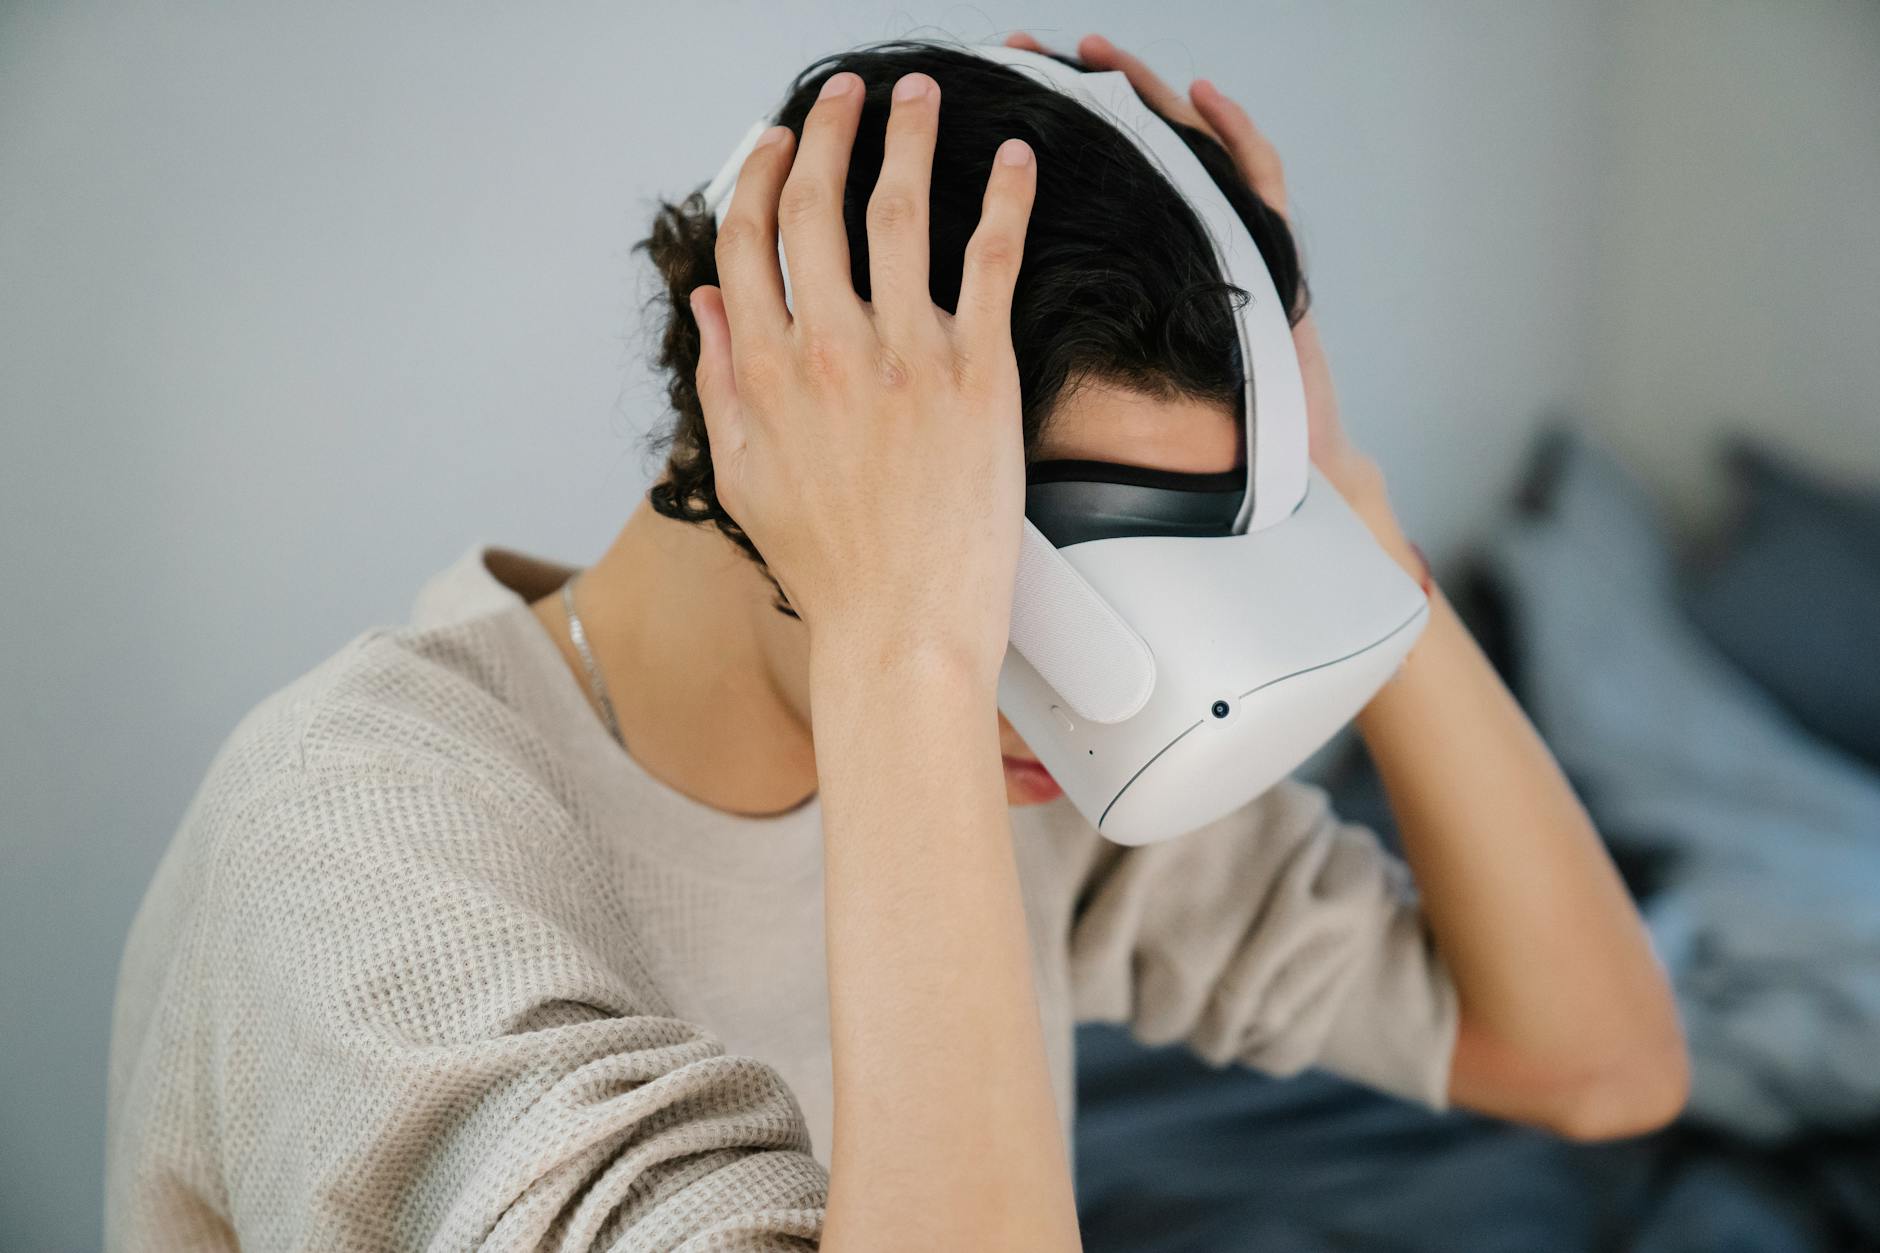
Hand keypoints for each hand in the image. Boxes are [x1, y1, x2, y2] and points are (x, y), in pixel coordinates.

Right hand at [689, 71, 1038, 678]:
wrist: (902, 629)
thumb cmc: (829, 568)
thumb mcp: (742, 477)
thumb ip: (720, 379)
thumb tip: (709, 301)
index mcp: (764, 371)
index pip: (751, 240)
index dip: (763, 176)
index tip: (778, 141)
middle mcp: (828, 349)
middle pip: (820, 207)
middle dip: (831, 132)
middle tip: (849, 93)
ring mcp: (906, 355)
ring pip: (901, 212)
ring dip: (909, 137)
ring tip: (919, 94)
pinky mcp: (978, 373)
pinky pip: (992, 260)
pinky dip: (1005, 200)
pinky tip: (1016, 158)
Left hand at [1005, 32, 1386, 506]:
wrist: (1236, 480)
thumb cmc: (1149, 449)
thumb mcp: (1057, 398)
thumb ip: (998, 357)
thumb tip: (915, 341)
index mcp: (1107, 275)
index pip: (1057, 191)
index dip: (1015, 148)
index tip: (969, 104)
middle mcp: (1159, 251)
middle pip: (1112, 152)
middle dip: (1066, 99)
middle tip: (1019, 52)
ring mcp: (1214, 246)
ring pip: (1177, 149)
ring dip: (1140, 95)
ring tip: (1095, 51)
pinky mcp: (1268, 254)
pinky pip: (1257, 180)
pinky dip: (1234, 134)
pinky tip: (1203, 95)